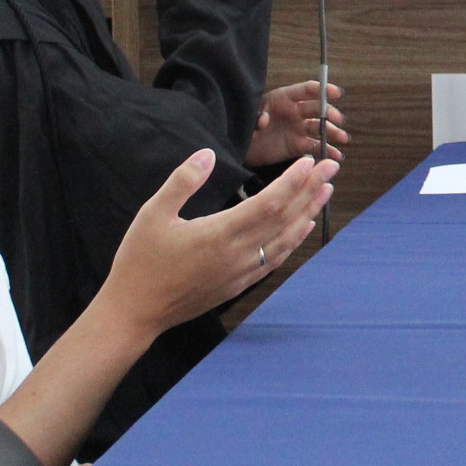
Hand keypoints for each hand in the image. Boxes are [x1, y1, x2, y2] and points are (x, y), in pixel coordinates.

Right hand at [100, 150, 333, 338]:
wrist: (134, 312)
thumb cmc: (140, 261)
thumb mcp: (153, 213)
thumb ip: (183, 182)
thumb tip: (207, 153)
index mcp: (218, 233)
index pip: (269, 203)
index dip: (293, 182)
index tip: (310, 162)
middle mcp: (237, 254)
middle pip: (285, 218)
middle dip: (310, 190)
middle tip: (331, 166)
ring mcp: (241, 272)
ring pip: (285, 239)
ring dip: (308, 212)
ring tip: (326, 190)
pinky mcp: (238, 284)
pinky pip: (274, 259)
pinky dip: (294, 240)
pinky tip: (304, 227)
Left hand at [249, 81, 348, 165]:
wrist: (240, 147)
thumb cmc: (244, 125)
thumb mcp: (247, 115)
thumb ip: (256, 115)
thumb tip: (264, 120)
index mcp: (284, 98)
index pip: (307, 90)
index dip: (322, 89)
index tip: (336, 93)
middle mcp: (295, 112)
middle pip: (318, 109)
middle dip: (330, 113)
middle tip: (337, 120)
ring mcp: (298, 129)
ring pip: (320, 128)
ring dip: (333, 132)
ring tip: (343, 138)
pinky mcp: (298, 146)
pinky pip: (316, 147)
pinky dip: (327, 151)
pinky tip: (336, 156)